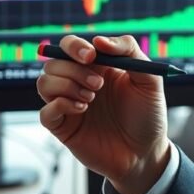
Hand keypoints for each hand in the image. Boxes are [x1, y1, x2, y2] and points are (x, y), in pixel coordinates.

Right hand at [37, 34, 169, 193]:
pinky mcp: (63, 127)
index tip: (91, 56)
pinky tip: (82, 110)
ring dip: (66, 86)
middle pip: (54, 62)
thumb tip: (99, 40)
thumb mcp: (149, 79)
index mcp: (98, 67)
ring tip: (92, 98)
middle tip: (99, 85)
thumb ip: (129, 51)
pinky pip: (45, 112)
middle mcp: (79, 82)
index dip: (75, 46)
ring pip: (44, 82)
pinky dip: (60, 105)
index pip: (71, 46)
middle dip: (75, 70)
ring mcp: (69, 104)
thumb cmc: (148, 115)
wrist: (145, 152)